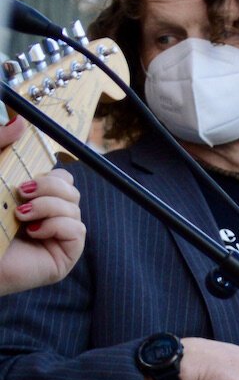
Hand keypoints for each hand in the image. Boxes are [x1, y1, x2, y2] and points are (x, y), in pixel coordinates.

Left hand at [1, 117, 85, 295]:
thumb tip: (20, 122)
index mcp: (29, 199)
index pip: (59, 177)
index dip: (49, 174)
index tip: (24, 178)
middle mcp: (44, 217)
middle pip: (71, 187)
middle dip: (50, 186)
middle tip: (21, 192)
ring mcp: (54, 238)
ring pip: (75, 206)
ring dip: (48, 205)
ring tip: (20, 215)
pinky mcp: (62, 257)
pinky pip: (78, 229)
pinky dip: (57, 225)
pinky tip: (32, 232)